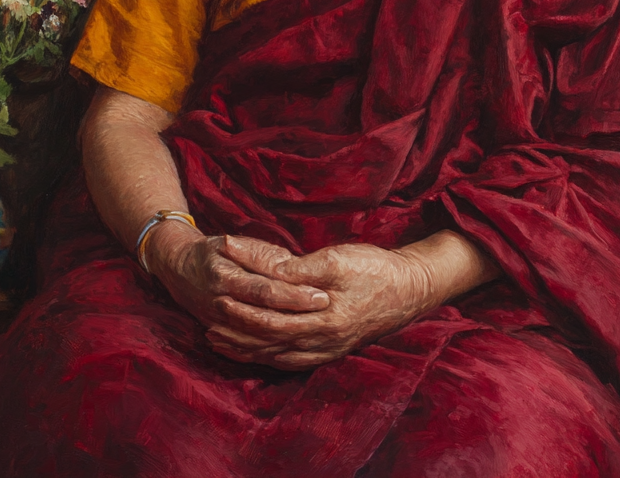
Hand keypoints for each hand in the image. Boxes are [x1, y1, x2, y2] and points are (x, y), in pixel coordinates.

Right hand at [148, 224, 330, 330]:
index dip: (295, 295)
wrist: (177, 268)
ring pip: (258, 337)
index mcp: (226, 277)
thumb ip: (261, 255)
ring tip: (316, 332)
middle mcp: (222, 304)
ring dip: (288, 336)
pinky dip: (269, 351)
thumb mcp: (233, 244)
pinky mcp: (220, 334)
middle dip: (298, 317)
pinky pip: (246, 348)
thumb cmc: (213, 252)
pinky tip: (292, 348)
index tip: (322, 296)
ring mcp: (219, 323)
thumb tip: (292, 267)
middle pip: (265, 317)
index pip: (266, 290)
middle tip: (327, 312)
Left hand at [204, 242, 432, 370]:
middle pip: (268, 341)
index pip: (270, 317)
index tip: (217, 294)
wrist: (412, 288)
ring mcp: (328, 348)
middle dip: (236, 333)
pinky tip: (259, 353)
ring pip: (278, 354)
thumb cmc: (376, 269)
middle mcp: (322, 341)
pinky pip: (294, 360)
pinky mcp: (333, 347)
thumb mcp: (339, 259)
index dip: (241, 309)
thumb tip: (270, 273)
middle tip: (206, 324)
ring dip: (247, 348)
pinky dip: (270, 356)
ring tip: (220, 341)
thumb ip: (302, 270)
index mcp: (322, 318)